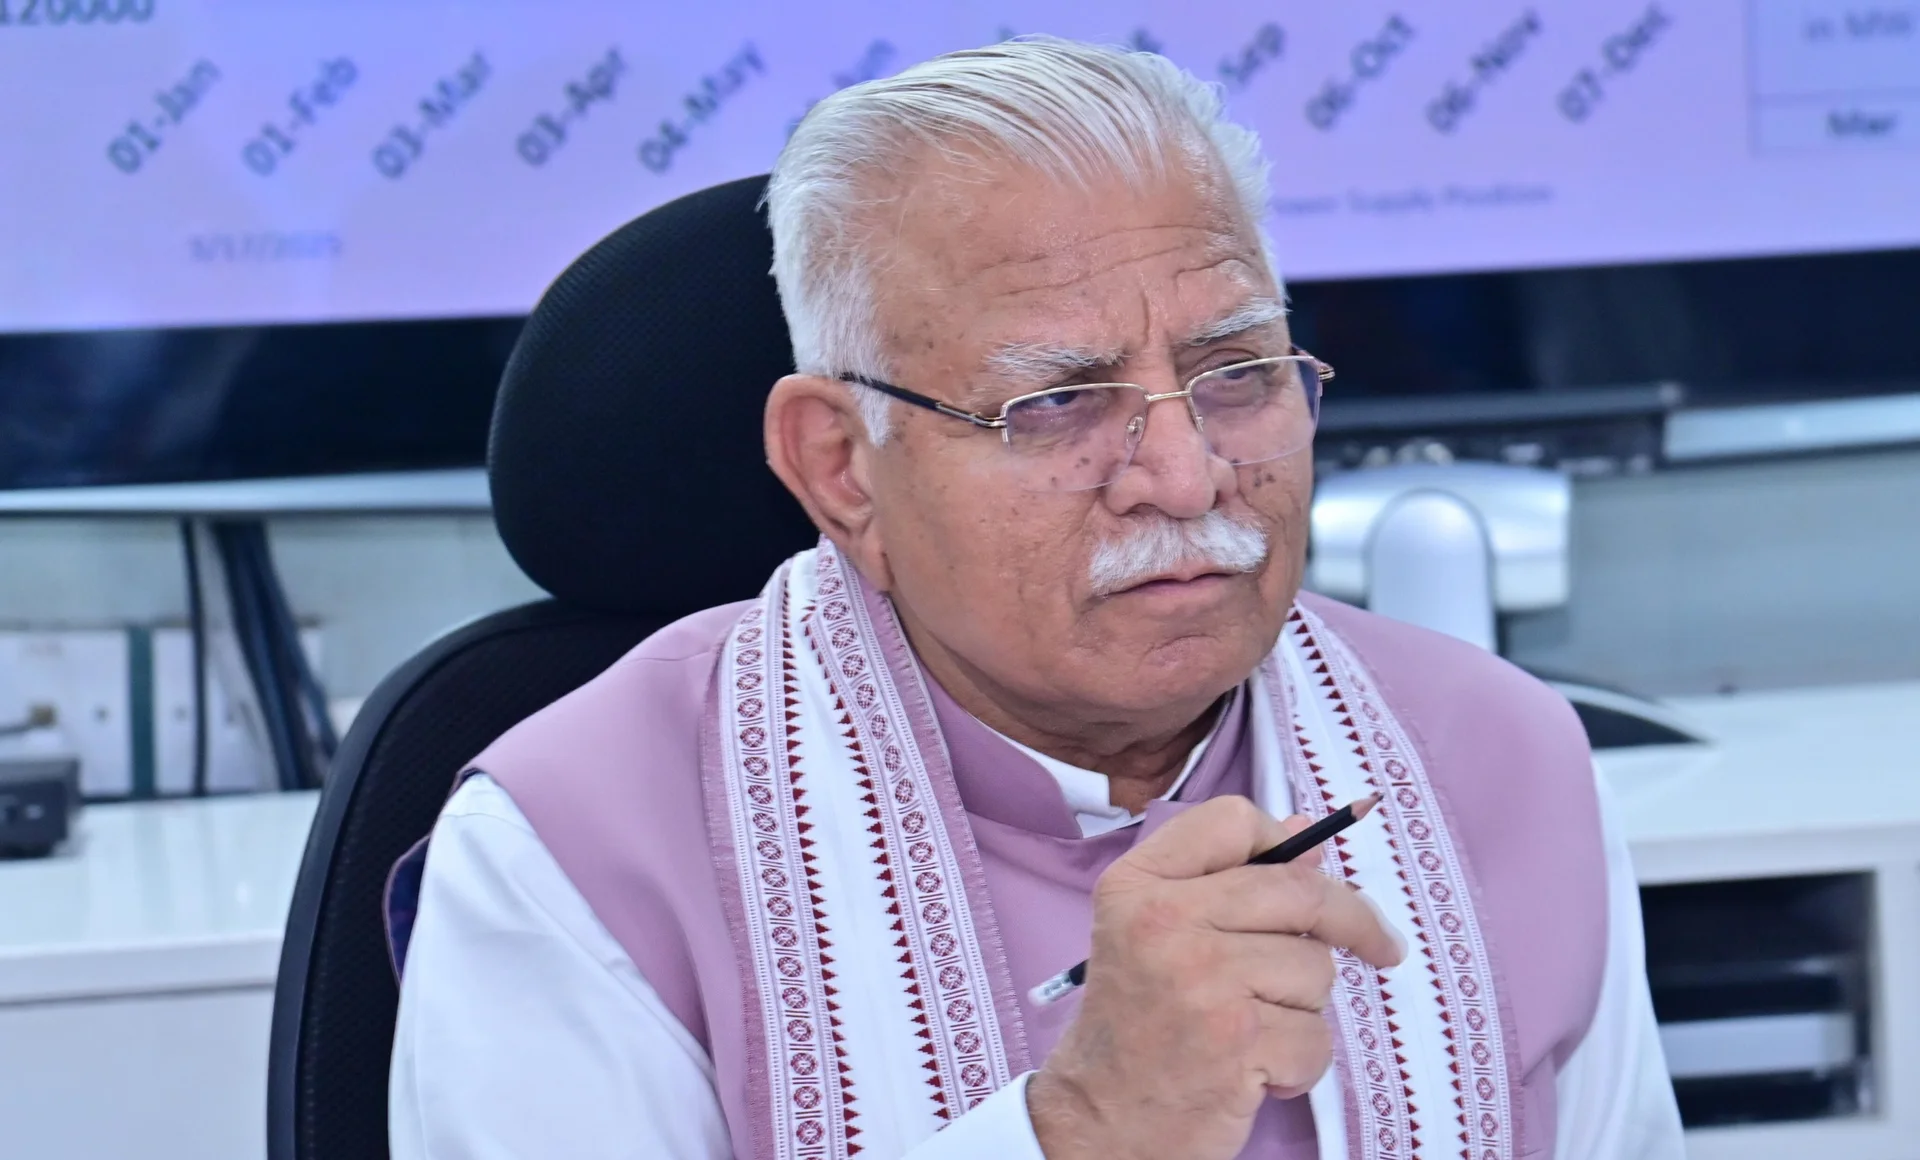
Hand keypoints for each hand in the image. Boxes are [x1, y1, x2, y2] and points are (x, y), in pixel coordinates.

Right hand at [1027, 795, 1404, 1159]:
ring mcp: (1202, 980)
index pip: (1232, 820)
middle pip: (1300, 891)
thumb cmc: (1135, 1027)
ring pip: (1316, 970)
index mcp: (1137, 885)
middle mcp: (1164, 921)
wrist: (1098, 1121)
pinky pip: (1316, 1037)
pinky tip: (1254, 1071)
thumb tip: (1310, 839)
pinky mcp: (1236, 1041)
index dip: (1284, 840)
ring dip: (1304, 1008)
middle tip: (1382, 945)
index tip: (1314, 870)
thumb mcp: (1152, 934)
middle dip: (1355, 921)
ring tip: (1253, 1030)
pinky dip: (1298, 1064)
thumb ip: (1222, 882)